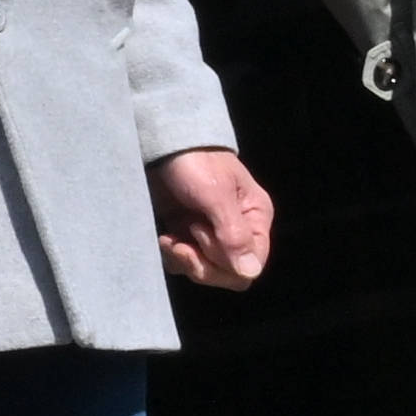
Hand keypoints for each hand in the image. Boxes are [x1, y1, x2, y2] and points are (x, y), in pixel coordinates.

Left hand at [152, 145, 272, 291]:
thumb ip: (232, 233)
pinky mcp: (186, 234)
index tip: (198, 238)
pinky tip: (163, 237)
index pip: (250, 266)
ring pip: (203, 271)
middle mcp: (237, 231)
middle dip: (201, 264)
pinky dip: (172, 256)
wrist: (161, 141)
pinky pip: (183, 263)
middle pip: (227, 274)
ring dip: (183, 260)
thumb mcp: (214, 194)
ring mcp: (210, 235)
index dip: (223, 265)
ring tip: (169, 237)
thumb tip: (249, 272)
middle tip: (180, 239)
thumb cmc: (194, 161)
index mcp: (255, 219)